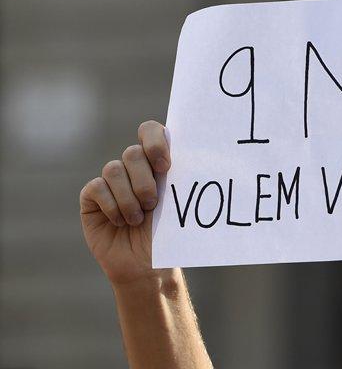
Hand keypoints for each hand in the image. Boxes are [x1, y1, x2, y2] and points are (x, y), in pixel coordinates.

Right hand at [80, 120, 170, 284]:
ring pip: (114, 169)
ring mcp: (112, 181)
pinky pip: (97, 188)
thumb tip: (192, 157)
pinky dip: (112, 206)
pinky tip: (121, 222)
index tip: (166, 166)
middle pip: (133, 152)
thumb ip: (178, 179)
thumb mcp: (177, 204)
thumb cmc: (168, 235)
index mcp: (157, 162)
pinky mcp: (92, 197)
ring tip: (137, 220)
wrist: (148, 267)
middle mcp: (133, 168)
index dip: (155, 142)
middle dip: (145, 181)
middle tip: (153, 204)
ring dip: (129, 198)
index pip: (151, 131)